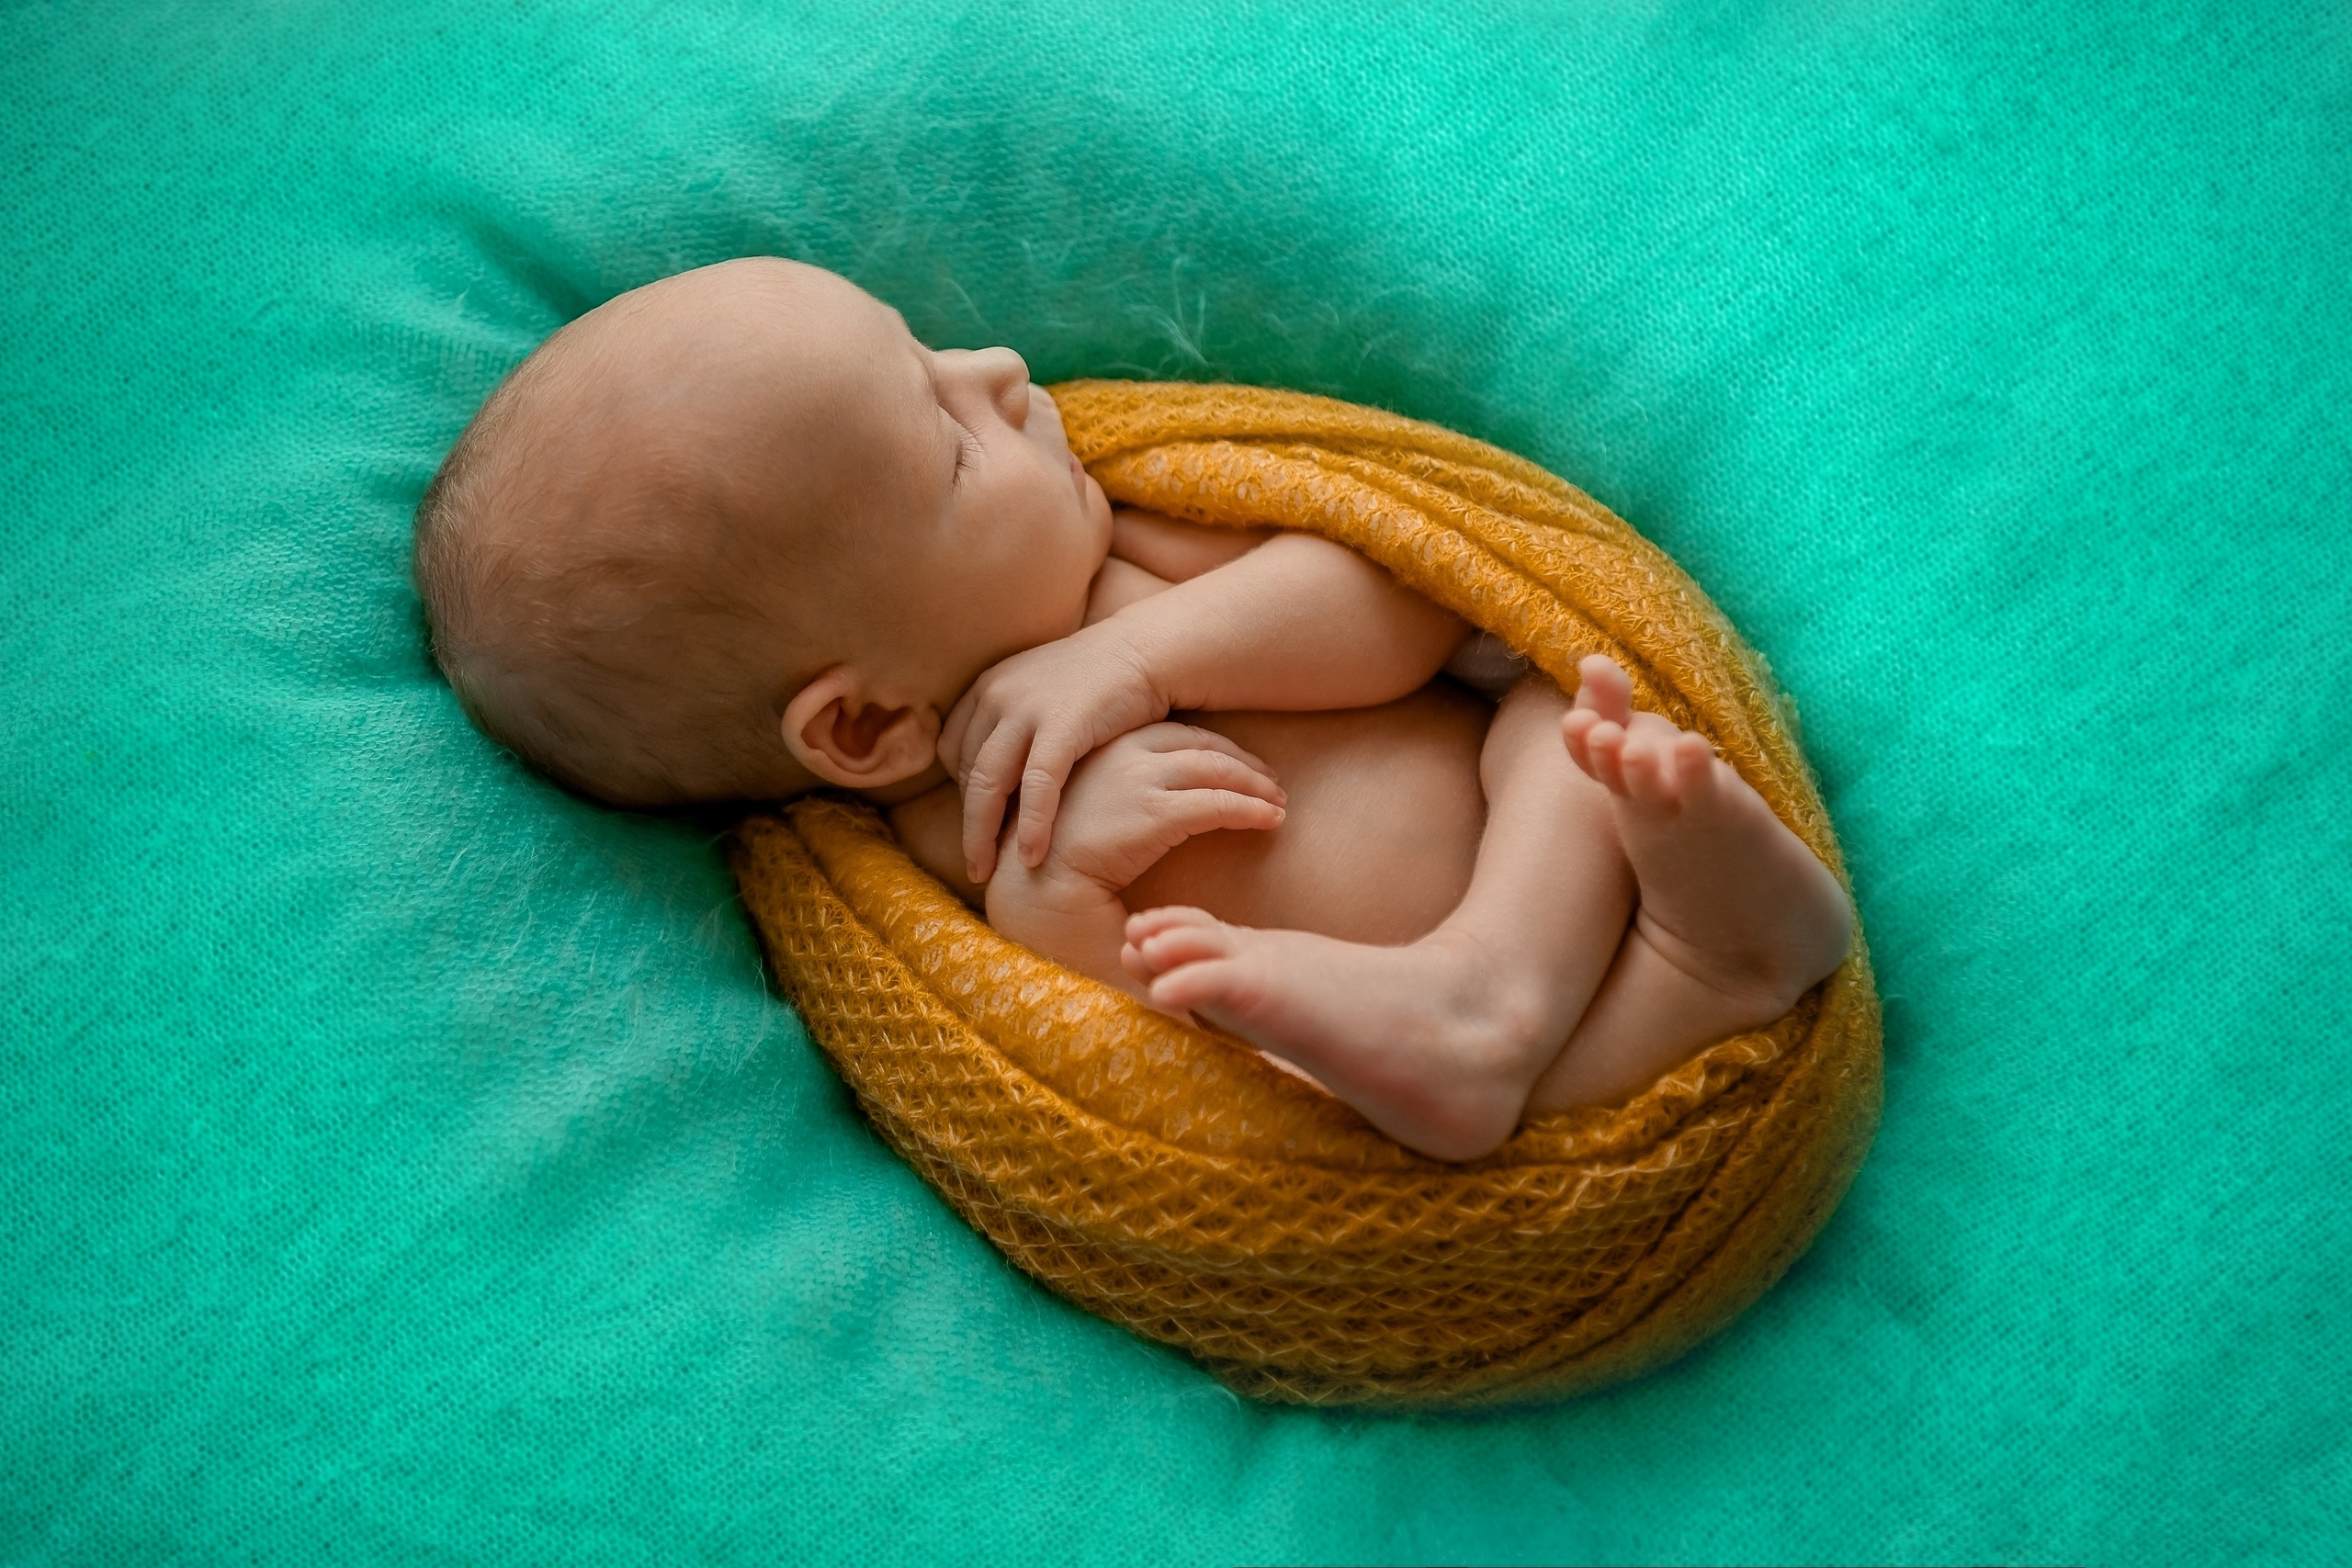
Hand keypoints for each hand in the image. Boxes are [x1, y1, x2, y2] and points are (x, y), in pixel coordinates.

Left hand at [939, 624, 1168, 882]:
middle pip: (965, 772)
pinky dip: (1032, 823)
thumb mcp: (1043, 692)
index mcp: (988, 687)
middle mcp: (997, 695)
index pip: (953, 749)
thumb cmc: (1101, 680)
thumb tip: (1003, 771)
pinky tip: (1032, 856)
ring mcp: (1026, 709)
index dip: (961, 791)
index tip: (982, 823)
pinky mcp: (1062, 725)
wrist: (1148, 650)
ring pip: (989, 783)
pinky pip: (1037, 785)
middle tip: (973, 867)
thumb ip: (1016, 723)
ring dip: (983, 834)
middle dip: (967, 825)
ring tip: (986, 873)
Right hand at [1013, 723, 1286, 900]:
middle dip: (1242, 762)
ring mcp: (1137, 780)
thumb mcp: (1083, 809)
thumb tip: (1138, 799)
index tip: (1240, 764)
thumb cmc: (1052, 860)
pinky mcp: (1152, 813)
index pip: (1173, 734)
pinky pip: (1218, 805)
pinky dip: (1252, 810)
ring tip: (1278, 802)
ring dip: (1255, 785)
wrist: (1031, 887)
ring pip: (1217, 770)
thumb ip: (1113, 795)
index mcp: (1102, 746)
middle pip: (1201, 744)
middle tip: (1271, 781)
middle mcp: (1122, 753)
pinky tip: (1272, 820)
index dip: (1214, 748)